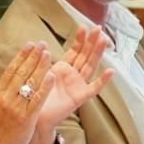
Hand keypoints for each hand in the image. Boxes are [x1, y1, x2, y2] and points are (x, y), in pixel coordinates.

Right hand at [0, 42, 54, 143]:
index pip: (11, 70)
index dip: (21, 56)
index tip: (29, 45)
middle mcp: (6, 98)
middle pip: (22, 73)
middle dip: (33, 57)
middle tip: (41, 44)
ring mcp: (17, 108)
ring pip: (30, 83)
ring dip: (40, 67)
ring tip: (48, 54)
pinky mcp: (27, 118)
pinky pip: (37, 99)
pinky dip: (44, 87)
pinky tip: (51, 75)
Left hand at [33, 26, 113, 143]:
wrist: (33, 117)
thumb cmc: (35, 96)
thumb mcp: (38, 74)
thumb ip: (42, 61)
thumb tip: (41, 45)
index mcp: (63, 68)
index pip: (74, 50)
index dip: (80, 39)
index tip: (83, 26)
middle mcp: (73, 75)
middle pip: (85, 55)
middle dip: (91, 41)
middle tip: (98, 28)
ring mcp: (78, 86)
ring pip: (90, 66)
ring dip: (97, 53)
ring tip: (104, 40)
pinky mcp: (80, 97)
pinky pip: (93, 88)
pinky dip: (102, 81)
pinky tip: (110, 71)